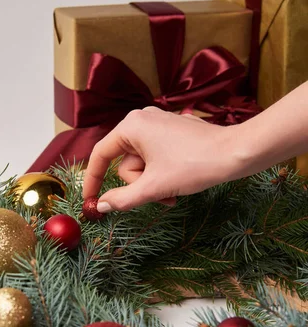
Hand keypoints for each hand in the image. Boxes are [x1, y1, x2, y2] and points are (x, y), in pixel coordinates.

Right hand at [82, 107, 242, 212]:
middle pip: (124, 163)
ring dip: (153, 184)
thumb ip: (123, 198)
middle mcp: (142, 120)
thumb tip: (101, 205)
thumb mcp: (154, 187)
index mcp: (131, 126)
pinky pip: (156, 158)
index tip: (90, 200)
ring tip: (172, 192)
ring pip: (142, 164)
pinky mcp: (173, 133)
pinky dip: (163, 174)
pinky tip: (179, 182)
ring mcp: (159, 125)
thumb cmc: (194, 165)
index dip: (93, 180)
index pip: (101, 155)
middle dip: (139, 185)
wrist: (236, 153)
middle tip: (157, 196)